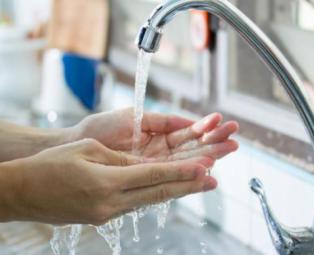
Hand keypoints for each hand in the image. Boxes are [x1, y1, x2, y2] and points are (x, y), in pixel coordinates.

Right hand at [7, 139, 215, 224]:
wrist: (20, 192)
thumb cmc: (49, 165)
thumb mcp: (87, 150)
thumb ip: (119, 159)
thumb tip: (144, 165)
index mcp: (106, 182)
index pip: (153, 176)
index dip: (182, 172)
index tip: (205, 168)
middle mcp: (110, 203)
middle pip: (158, 194)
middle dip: (188, 187)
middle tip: (213, 181)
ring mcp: (106, 214)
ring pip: (148, 201)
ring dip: (173, 192)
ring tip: (197, 185)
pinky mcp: (101, 218)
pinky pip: (133, 204)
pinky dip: (151, 196)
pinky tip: (164, 190)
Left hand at [67, 108, 238, 160]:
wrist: (77, 145)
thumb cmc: (102, 128)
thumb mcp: (135, 117)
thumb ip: (162, 120)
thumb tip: (188, 122)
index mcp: (159, 135)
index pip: (188, 133)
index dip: (205, 128)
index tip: (223, 122)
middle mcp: (160, 153)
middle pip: (192, 148)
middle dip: (214, 142)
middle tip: (236, 138)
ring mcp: (154, 165)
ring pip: (186, 161)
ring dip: (208, 154)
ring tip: (229, 148)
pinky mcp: (146, 176)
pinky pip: (171, 174)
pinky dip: (188, 170)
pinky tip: (206, 165)